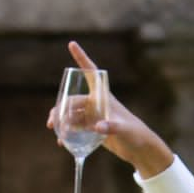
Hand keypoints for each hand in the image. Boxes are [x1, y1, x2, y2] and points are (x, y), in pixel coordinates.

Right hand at [47, 41, 174, 179]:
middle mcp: (96, 103)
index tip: (72, 43)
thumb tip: (97, 126)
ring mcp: (93, 116)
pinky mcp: (92, 128)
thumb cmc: (135, 134)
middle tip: (52, 123)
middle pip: (72, 100)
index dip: (82, 58)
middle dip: (61, 109)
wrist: (140, 149)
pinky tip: (62, 142)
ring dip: (62, 121)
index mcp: (104, 96)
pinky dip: (67, 133)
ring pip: (70, 114)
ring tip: (56, 132)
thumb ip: (111, 127)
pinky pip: (75, 127)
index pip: (91, 73)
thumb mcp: (124, 130)